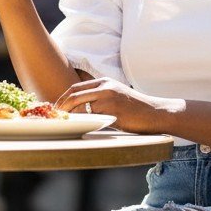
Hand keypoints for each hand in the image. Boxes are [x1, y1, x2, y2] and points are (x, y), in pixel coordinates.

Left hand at [54, 77, 182, 132]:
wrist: (155, 113)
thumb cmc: (135, 109)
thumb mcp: (116, 96)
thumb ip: (98, 98)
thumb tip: (77, 110)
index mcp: (103, 82)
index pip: (75, 88)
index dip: (63, 99)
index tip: (56, 110)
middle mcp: (105, 87)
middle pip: (74, 95)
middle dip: (61, 107)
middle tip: (55, 118)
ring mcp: (109, 98)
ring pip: (82, 108)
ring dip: (74, 118)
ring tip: (69, 125)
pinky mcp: (113, 110)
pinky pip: (93, 118)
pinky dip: (86, 123)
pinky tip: (86, 128)